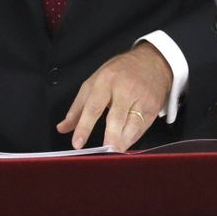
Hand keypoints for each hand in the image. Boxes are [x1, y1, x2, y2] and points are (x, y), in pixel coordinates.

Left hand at [57, 43, 171, 149]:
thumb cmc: (120, 72)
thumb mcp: (95, 82)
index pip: (93, 107)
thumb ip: (78, 107)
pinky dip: (132, 139)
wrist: (152, 61)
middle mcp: (124, 89)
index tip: (77, 143)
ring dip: (122, 142)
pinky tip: (124, 146)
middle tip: (104, 152)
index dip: (84, 127)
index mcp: (106, 81)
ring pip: (132, 125)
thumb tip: (63, 128)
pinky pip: (142, 128)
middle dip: (110, 137)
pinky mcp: (153, 107)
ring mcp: (141, 98)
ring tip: (113, 153)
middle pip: (116, 118)